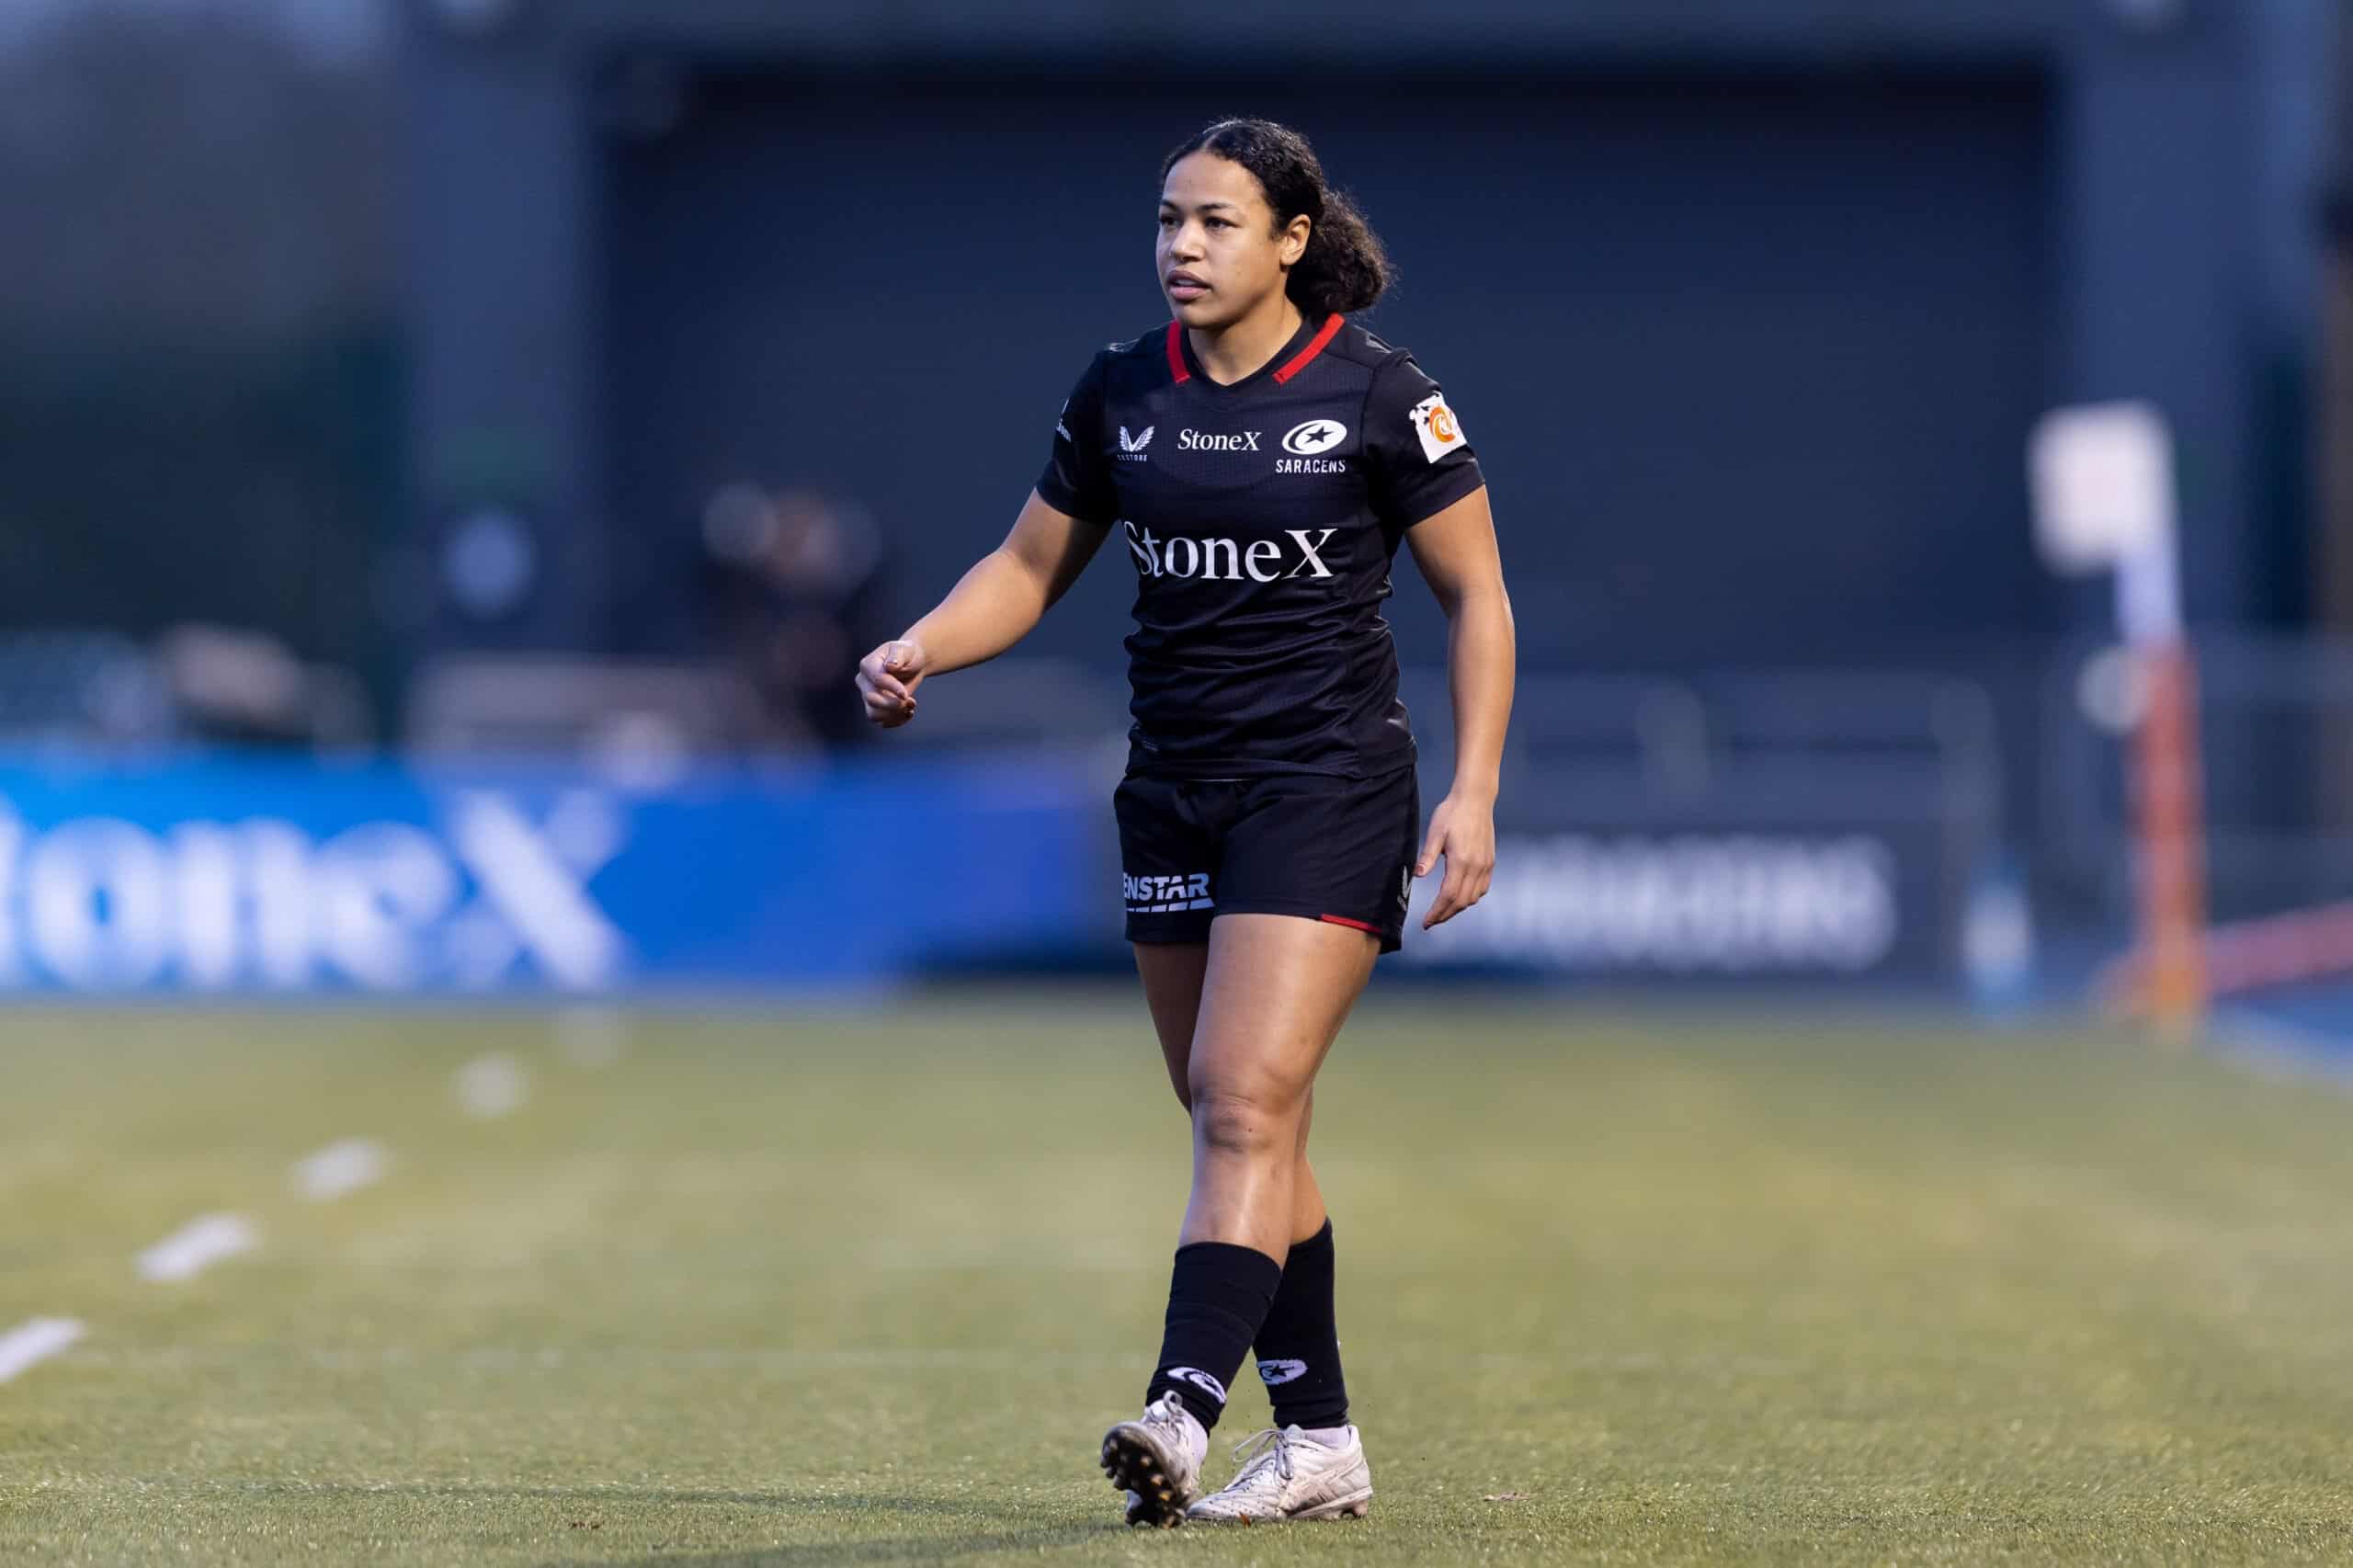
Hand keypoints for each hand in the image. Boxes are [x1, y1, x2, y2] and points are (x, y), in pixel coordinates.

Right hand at [856, 638, 926, 727]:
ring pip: (873, 714)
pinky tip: (908, 713)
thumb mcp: (905, 650)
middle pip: (872, 699)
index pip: (876, 680)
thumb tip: (890, 665)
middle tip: (911, 701)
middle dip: (893, 704)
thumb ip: (897, 656)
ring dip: (894, 715)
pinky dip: (896, 721)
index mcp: (868, 665)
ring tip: (910, 707)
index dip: (891, 688)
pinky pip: (881, 722)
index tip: (905, 694)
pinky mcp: (875, 708)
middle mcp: (863, 681)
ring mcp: (867, 696)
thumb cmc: (908, 654)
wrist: (913, 665)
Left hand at [1414, 790, 1495, 928]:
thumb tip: (1418, 875)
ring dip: (1457, 908)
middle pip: (1461, 902)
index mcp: (1461, 861)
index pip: (1448, 896)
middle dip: (1445, 915)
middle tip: (1431, 922)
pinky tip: (1459, 897)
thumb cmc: (1452, 813)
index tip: (1426, 922)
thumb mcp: (1435, 833)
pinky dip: (1470, 898)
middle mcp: (1477, 866)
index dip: (1436, 912)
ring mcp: (1486, 865)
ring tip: (1442, 911)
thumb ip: (1427, 856)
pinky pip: (1482, 888)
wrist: (1476, 799)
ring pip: (1473, 898)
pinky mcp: (1490, 862)